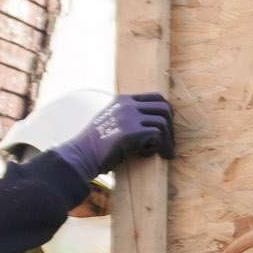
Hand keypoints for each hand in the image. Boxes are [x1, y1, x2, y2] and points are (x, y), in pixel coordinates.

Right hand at [54, 92, 173, 181]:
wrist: (81, 155)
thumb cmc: (97, 144)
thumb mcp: (112, 121)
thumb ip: (128, 116)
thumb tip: (154, 123)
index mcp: (123, 100)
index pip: (157, 97)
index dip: (166, 113)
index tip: (167, 128)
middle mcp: (127, 105)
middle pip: (165, 108)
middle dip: (171, 127)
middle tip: (168, 144)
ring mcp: (129, 116)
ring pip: (163, 123)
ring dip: (166, 141)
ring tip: (161, 153)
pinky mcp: (131, 131)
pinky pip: (157, 135)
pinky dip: (156, 147)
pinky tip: (144, 154)